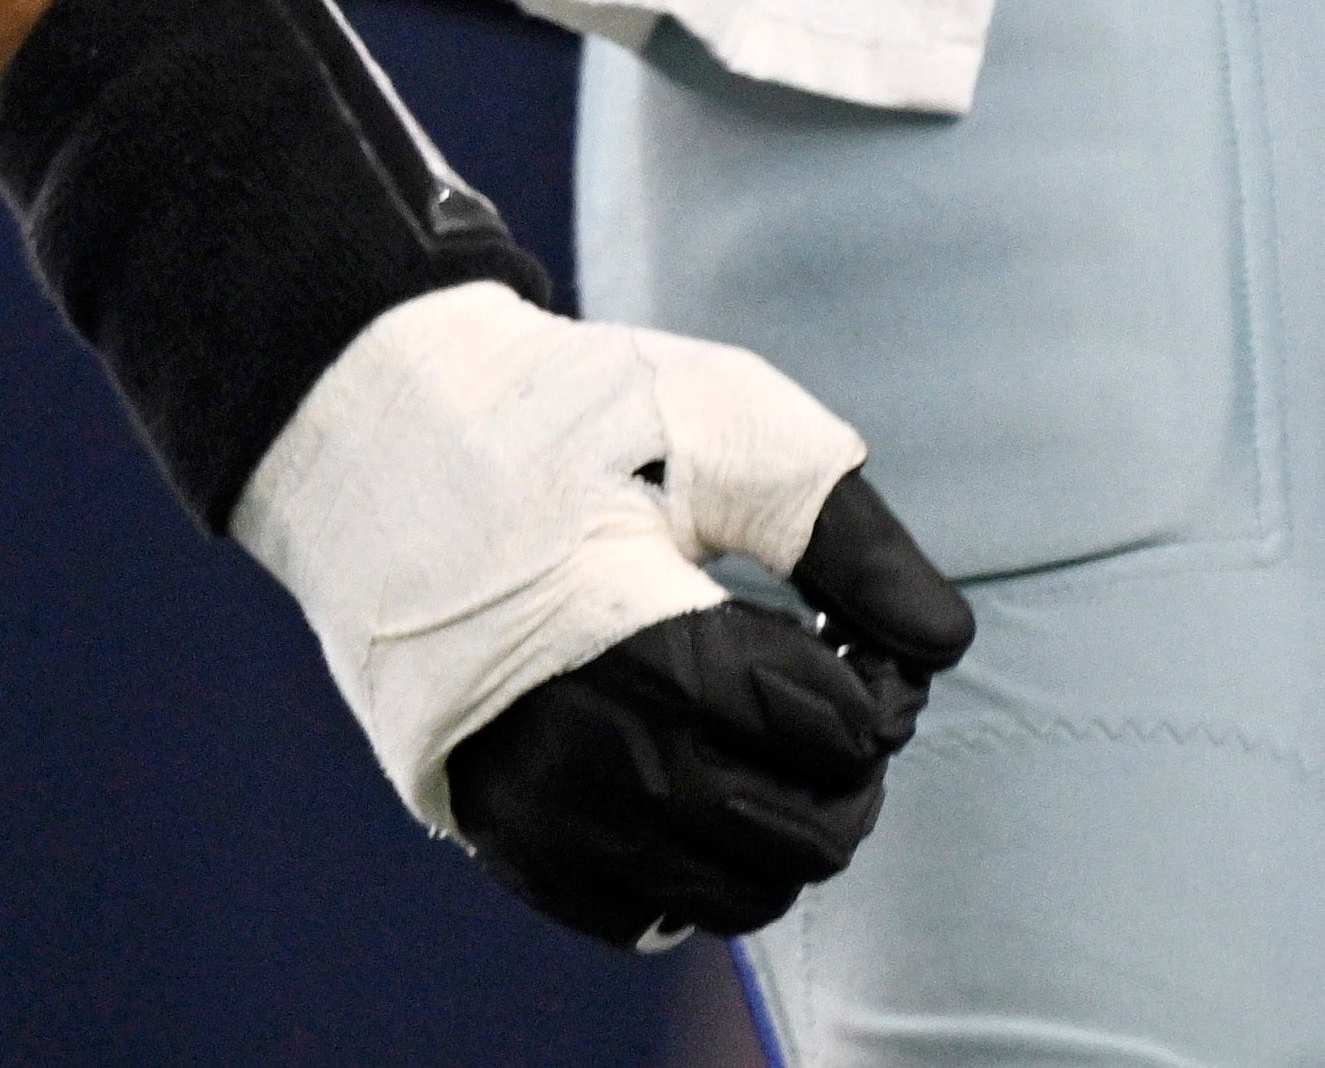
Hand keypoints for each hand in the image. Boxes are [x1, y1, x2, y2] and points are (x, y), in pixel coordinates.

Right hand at [232, 282, 970, 949]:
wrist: (383, 434)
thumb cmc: (567, 413)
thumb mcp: (727, 426)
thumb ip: (854, 540)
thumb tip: (942, 645)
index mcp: (656, 653)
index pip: (844, 735)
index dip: (877, 674)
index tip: (839, 619)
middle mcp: (594, 762)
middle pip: (809, 837)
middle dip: (849, 763)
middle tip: (817, 677)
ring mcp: (542, 814)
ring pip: (738, 893)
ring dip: (780, 818)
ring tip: (753, 723)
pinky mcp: (505, 839)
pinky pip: (648, 912)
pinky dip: (695, 860)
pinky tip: (683, 765)